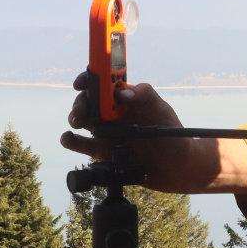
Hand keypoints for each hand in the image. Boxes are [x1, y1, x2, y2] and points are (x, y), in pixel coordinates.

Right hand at [59, 72, 246, 194]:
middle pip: (89, 102)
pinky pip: (84, 145)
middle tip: (81, 111)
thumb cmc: (174, 136)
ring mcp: (108, 133)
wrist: (178, 169)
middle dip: (81, 102)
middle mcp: (115, 114)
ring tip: (76, 123)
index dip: (89, 78)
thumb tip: (121, 92)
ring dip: (74, 118)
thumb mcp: (162, 111)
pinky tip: (68, 138)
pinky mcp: (104, 152)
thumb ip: (145, 96)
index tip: (81, 82)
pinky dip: (72, 141)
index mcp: (127, 98)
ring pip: (83, 121)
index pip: (104, 82)